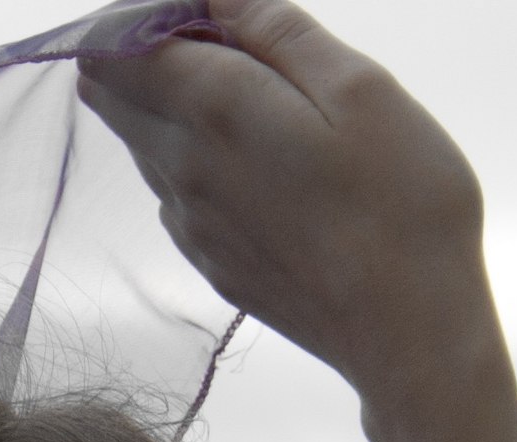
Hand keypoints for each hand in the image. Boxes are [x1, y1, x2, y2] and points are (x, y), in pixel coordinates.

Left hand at [78, 0, 516, 441]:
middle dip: (142, 51)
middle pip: (110, 94)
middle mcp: (182, 170)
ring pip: (143, 143)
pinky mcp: (208, 260)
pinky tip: (257, 158)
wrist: (405, 334)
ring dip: (171, 105)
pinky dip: (192, 157)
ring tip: (253, 95)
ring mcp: (190, 223)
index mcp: (215, 112)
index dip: (141, 12)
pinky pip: (174, 192)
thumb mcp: (358, 87)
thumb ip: (277, 31)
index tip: (201, 8)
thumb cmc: (402, 205)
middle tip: (220, 37)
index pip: (117, 46)